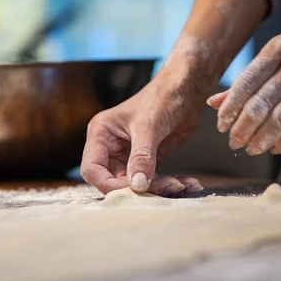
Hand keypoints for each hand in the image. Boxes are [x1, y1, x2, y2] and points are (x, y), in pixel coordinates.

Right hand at [81, 81, 204, 195]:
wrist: (185, 90)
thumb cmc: (162, 97)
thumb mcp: (149, 126)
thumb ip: (142, 157)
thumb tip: (137, 186)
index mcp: (101, 134)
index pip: (92, 168)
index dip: (108, 184)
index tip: (134, 190)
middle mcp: (110, 147)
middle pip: (114, 181)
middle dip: (140, 189)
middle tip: (169, 186)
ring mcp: (128, 155)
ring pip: (136, 184)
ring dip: (159, 188)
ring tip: (183, 185)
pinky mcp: (146, 161)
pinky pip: (153, 180)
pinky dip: (170, 184)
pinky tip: (189, 184)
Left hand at [207, 21, 280, 154]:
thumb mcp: (280, 54)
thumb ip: (249, 79)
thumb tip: (214, 102)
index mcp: (278, 49)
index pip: (246, 83)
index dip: (230, 109)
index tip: (221, 127)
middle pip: (261, 103)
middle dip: (243, 128)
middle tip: (234, 143)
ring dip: (263, 138)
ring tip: (252, 149)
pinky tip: (276, 148)